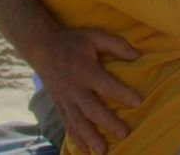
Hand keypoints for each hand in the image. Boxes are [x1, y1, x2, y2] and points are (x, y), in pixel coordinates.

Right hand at [32, 28, 140, 154]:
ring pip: (77, 122)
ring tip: (102, 151)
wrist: (41, 48)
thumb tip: (138, 55)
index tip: (137, 102)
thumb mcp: (94, 36)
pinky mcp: (60, 106)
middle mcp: (74, 88)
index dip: (121, 93)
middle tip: (123, 133)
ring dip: (90, 138)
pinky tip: (85, 152)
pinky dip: (76, 140)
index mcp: (84, 70)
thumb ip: (116, 44)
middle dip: (107, 123)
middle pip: (91, 109)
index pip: (104, 84)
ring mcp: (65, 100)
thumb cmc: (72, 42)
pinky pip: (68, 125)